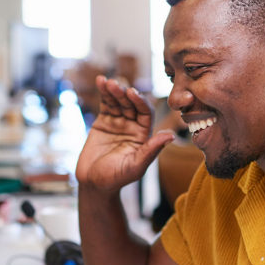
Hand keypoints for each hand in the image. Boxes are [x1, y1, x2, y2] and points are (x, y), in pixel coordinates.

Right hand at [76, 75, 174, 192]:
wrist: (93, 183)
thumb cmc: (116, 179)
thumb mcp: (135, 166)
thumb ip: (151, 150)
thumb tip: (171, 135)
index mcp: (144, 135)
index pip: (145, 113)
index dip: (140, 102)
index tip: (132, 93)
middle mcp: (133, 126)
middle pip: (131, 104)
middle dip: (124, 94)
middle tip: (116, 85)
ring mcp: (118, 122)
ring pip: (118, 102)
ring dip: (113, 90)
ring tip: (107, 82)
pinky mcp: (104, 121)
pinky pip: (106, 104)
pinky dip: (103, 92)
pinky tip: (100, 81)